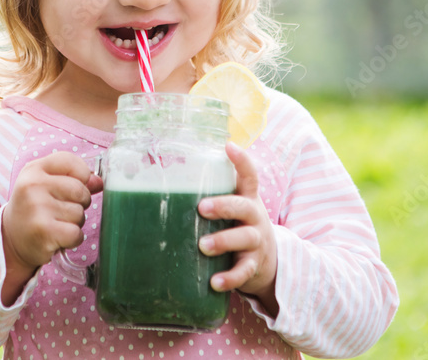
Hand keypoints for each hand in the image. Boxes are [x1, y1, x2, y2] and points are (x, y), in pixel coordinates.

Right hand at [1, 152, 102, 304]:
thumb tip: (100, 182)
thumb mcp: (47, 185)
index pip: (70, 161)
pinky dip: (73, 239)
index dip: (81, 175)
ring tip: (56, 223)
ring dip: (75, 222)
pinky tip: (59, 237)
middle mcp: (32, 185)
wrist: (11, 240)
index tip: (73, 187)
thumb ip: (74, 178)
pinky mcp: (43, 231)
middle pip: (80, 190)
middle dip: (80, 203)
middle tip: (62, 210)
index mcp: (34, 169)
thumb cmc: (35, 208)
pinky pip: (76, 233)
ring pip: (80, 213)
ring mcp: (37, 208)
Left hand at [198, 142, 278, 316]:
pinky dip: (230, 278)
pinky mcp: (254, 265)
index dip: (241, 160)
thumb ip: (211, 196)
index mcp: (247, 199)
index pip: (249, 175)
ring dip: (223, 241)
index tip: (229, 145)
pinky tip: (214, 282)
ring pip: (244, 238)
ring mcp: (256, 242)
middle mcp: (254, 217)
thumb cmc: (237, 227)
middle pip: (244, 206)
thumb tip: (159, 178)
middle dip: (224, 206)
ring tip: (202, 246)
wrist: (267, 262)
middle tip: (202, 208)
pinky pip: (243, 271)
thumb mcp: (232, 210)